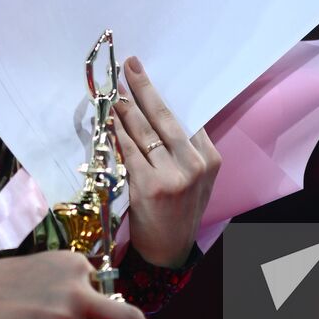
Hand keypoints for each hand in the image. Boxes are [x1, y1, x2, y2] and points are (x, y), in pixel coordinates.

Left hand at [113, 55, 221, 267]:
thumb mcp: (197, 181)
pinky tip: (108, 119)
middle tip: (130, 66)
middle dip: (145, 88)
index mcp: (210, 160)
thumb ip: (186, 151)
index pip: (185, 118)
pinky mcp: (149, 187)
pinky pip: (128, 152)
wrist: (169, 252)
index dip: (162, 95)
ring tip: (114, 89)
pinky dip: (116, 133)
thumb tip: (159, 114)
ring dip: (125, 108)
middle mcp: (194, 165)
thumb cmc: (180, 211)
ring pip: (144, 132)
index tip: (146, 75)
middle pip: (165, 118)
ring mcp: (172, 176)